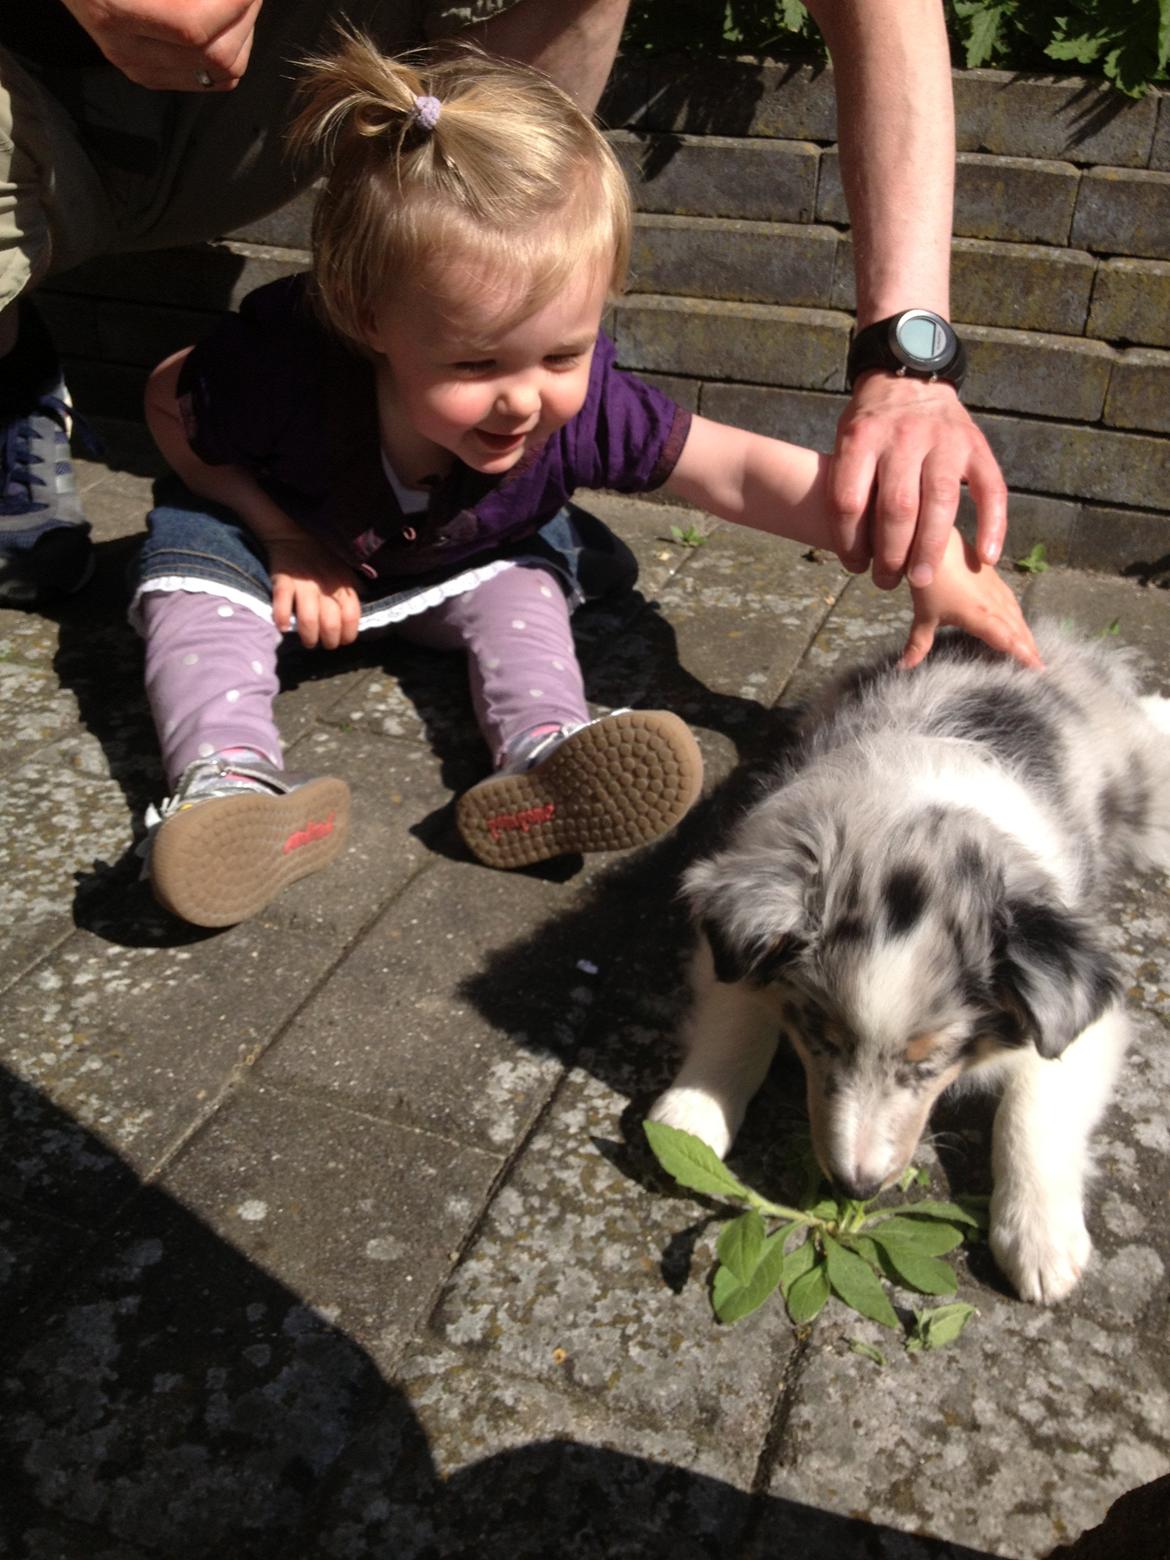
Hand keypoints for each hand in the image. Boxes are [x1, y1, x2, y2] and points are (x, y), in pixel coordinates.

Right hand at [59, 0, 262, 90]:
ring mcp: (138, 67)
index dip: (233, 4)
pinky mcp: (149, 74)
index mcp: (116, 8)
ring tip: (241, 1)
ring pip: (220, 72)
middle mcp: (126, 48)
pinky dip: (230, 51)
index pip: (194, 28)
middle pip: (216, 56)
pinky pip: (209, 79)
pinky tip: (228, 21)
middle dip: (245, 16)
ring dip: (243, 32)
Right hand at [269, 536, 360, 650]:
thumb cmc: (323, 559)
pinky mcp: (282, 580)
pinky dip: (281, 618)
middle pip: (331, 624)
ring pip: (308, 619)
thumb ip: (349, 594)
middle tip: (324, 644)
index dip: (348, 634)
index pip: (351, 616)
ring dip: (309, 637)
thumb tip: (354, 621)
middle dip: (329, 641)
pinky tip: (283, 626)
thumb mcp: (345, 573)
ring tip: (308, 642)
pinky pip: (282, 603)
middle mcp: (325, 586)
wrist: (294, 534)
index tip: (343, 641)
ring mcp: (303, 584)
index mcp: (343, 585)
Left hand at [828, 373, 1006, 590]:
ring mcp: (944, 440)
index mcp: (862, 437)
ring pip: (939, 502)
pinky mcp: (976, 446)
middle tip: (886, 582)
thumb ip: (848, 484)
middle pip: (896, 507)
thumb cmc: (871, 425)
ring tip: (920, 580)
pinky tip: (986, 557)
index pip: (850, 501)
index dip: (849, 542)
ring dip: (929, 549)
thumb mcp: (846, 442)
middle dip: (890, 555)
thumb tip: (852, 550)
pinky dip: (993, 525)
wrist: (909, 376)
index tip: (855, 566)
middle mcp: (903, 436)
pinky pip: (990, 489)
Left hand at [899, 527, 1041, 671]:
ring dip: (1026, 632)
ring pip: (1017, 615)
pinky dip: (1018, 616)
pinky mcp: (995, 580)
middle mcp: (995, 604)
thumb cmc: (931, 582)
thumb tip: (904, 666)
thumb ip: (918, 644)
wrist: (938, 545)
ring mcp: (997, 590)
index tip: (1038, 669)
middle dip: (1030, 647)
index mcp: (981, 616)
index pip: (1008, 640)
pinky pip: (1012, 602)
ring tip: (1034, 649)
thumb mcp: (924, 616)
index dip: (1024, 655)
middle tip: (1042, 667)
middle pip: (1018, 629)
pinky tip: (1018, 621)